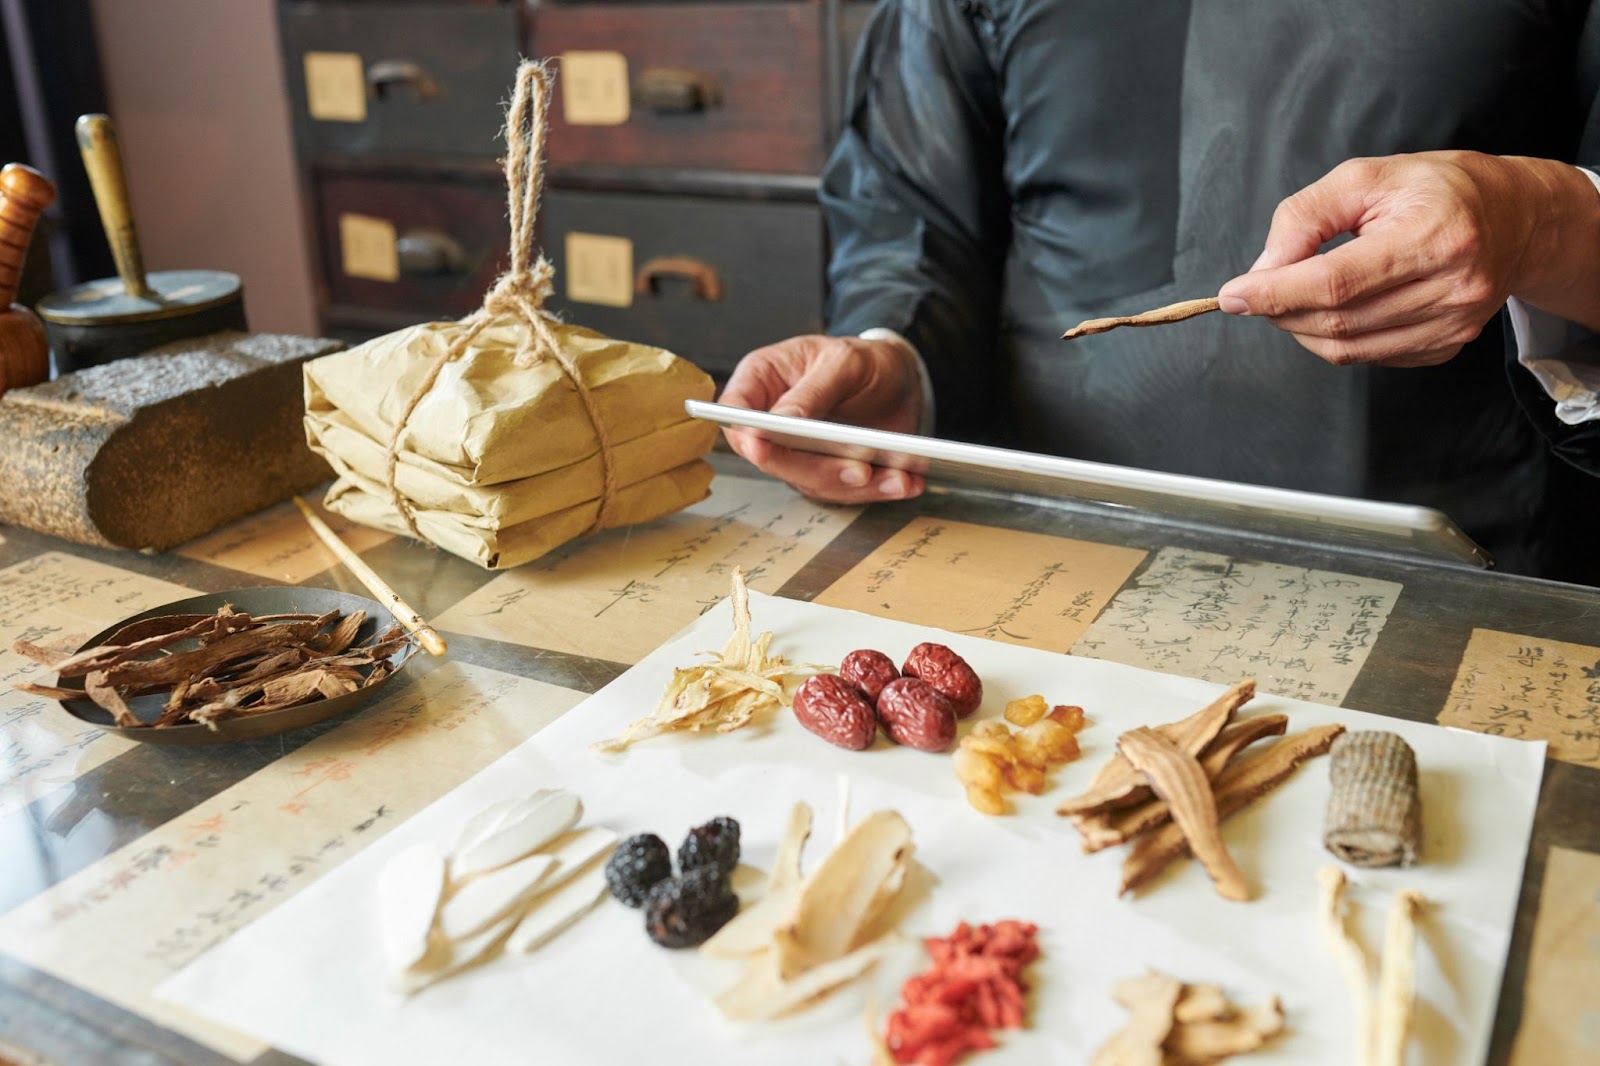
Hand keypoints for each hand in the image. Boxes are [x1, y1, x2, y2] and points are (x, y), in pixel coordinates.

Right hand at [718, 334, 926, 503]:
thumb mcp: (843, 362)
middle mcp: (773, 421)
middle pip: (773, 458)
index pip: (736, 412)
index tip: (762, 447)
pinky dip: (876, 490)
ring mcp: (798, 452)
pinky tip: (904, 482)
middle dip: (815, 469)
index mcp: (763, 380)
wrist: (900, 380)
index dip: (745, 434)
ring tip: (895, 478)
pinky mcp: (825, 471)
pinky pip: (842, 490)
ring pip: (810, 482)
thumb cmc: (865, 360)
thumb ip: (811, 392)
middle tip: (857, 469)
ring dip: (854, 486)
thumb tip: (780, 423)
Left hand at [1217, 151, 1599, 366]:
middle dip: (1281, 310)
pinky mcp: (1447, 346)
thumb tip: (1263, 270)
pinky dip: (1335, 339)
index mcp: (1434, 236)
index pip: (1337, 283)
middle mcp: (1452, 288)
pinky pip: (1369, 357)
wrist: (1516, 218)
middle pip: (1336, 322)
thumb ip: (1306, 217)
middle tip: (1257, 291)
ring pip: (1347, 349)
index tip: (1233, 295)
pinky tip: (1337, 309)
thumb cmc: (1439, 190)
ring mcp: (1453, 325)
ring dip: (1302, 328)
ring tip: (1295, 296)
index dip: (1276, 293)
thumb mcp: (1366, 177)